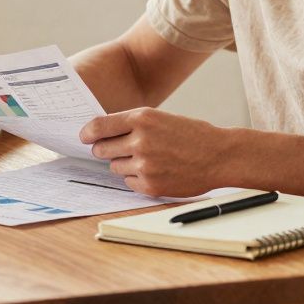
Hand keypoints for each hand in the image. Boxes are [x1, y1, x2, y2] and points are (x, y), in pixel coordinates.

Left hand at [80, 107, 224, 197]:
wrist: (220, 156)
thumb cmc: (191, 134)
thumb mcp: (160, 118)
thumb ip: (132, 124)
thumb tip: (100, 133)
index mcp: (142, 118)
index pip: (99, 126)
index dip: (87, 133)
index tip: (84, 137)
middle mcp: (140, 141)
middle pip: (101, 149)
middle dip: (104, 149)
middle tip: (115, 149)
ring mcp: (145, 165)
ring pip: (115, 167)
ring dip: (124, 164)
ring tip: (147, 159)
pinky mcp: (150, 185)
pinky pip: (128, 182)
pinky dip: (136, 178)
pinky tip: (155, 171)